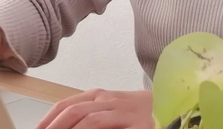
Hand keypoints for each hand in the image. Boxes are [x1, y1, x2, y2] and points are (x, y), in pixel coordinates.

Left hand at [35, 89, 154, 128]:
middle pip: (74, 111)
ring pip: (90, 121)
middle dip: (54, 127)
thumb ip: (89, 117)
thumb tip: (61, 126)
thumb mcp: (111, 111)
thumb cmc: (138, 114)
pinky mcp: (139, 125)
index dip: (48, 119)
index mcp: (99, 96)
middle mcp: (109, 101)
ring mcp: (124, 112)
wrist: (174, 106)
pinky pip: (108, 128)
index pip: (66, 105)